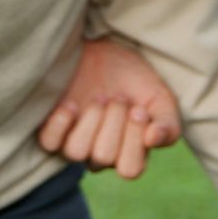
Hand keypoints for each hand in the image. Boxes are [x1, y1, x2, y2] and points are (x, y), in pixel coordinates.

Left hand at [36, 38, 181, 178]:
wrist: (107, 49)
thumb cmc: (135, 78)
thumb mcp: (160, 98)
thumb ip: (167, 124)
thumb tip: (154, 139)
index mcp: (128, 154)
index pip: (130, 169)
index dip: (133, 140)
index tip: (138, 109)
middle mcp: (100, 155)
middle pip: (103, 157)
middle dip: (113, 121)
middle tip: (118, 97)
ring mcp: (74, 143)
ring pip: (76, 152)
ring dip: (90, 120)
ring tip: (99, 97)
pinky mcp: (53, 129)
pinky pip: (49, 142)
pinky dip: (61, 123)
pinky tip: (72, 104)